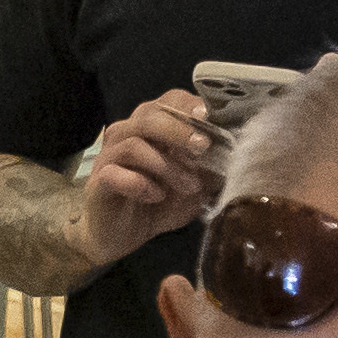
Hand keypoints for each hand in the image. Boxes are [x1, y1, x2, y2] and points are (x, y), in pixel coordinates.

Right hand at [77, 89, 220, 258]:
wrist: (115, 235)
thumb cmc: (154, 206)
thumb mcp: (191, 189)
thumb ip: (210, 173)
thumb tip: (237, 162)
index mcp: (151, 128)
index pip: (168, 101)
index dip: (189, 105)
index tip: (209, 116)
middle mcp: (127, 134)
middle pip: (149, 115)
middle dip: (180, 130)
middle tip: (202, 148)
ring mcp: (110, 157)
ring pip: (135, 145)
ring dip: (167, 165)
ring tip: (188, 186)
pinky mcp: (99, 181)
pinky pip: (116, 174)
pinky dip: (141, 184)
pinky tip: (155, 197)